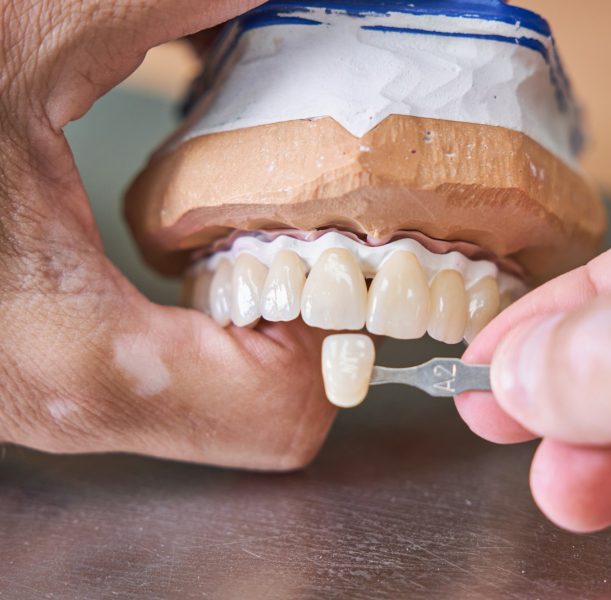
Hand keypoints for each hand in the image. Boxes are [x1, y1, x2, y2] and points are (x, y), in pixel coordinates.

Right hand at [0, 1, 335, 469]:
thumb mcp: (20, 36)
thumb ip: (164, 12)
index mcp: (75, 355)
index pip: (278, 415)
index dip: (326, 342)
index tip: (325, 263)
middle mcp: (62, 405)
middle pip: (258, 426)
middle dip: (292, 337)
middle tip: (296, 250)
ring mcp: (43, 402)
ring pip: (207, 411)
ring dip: (246, 334)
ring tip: (244, 250)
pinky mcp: (32, 377)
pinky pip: (157, 383)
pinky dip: (195, 333)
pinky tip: (182, 264)